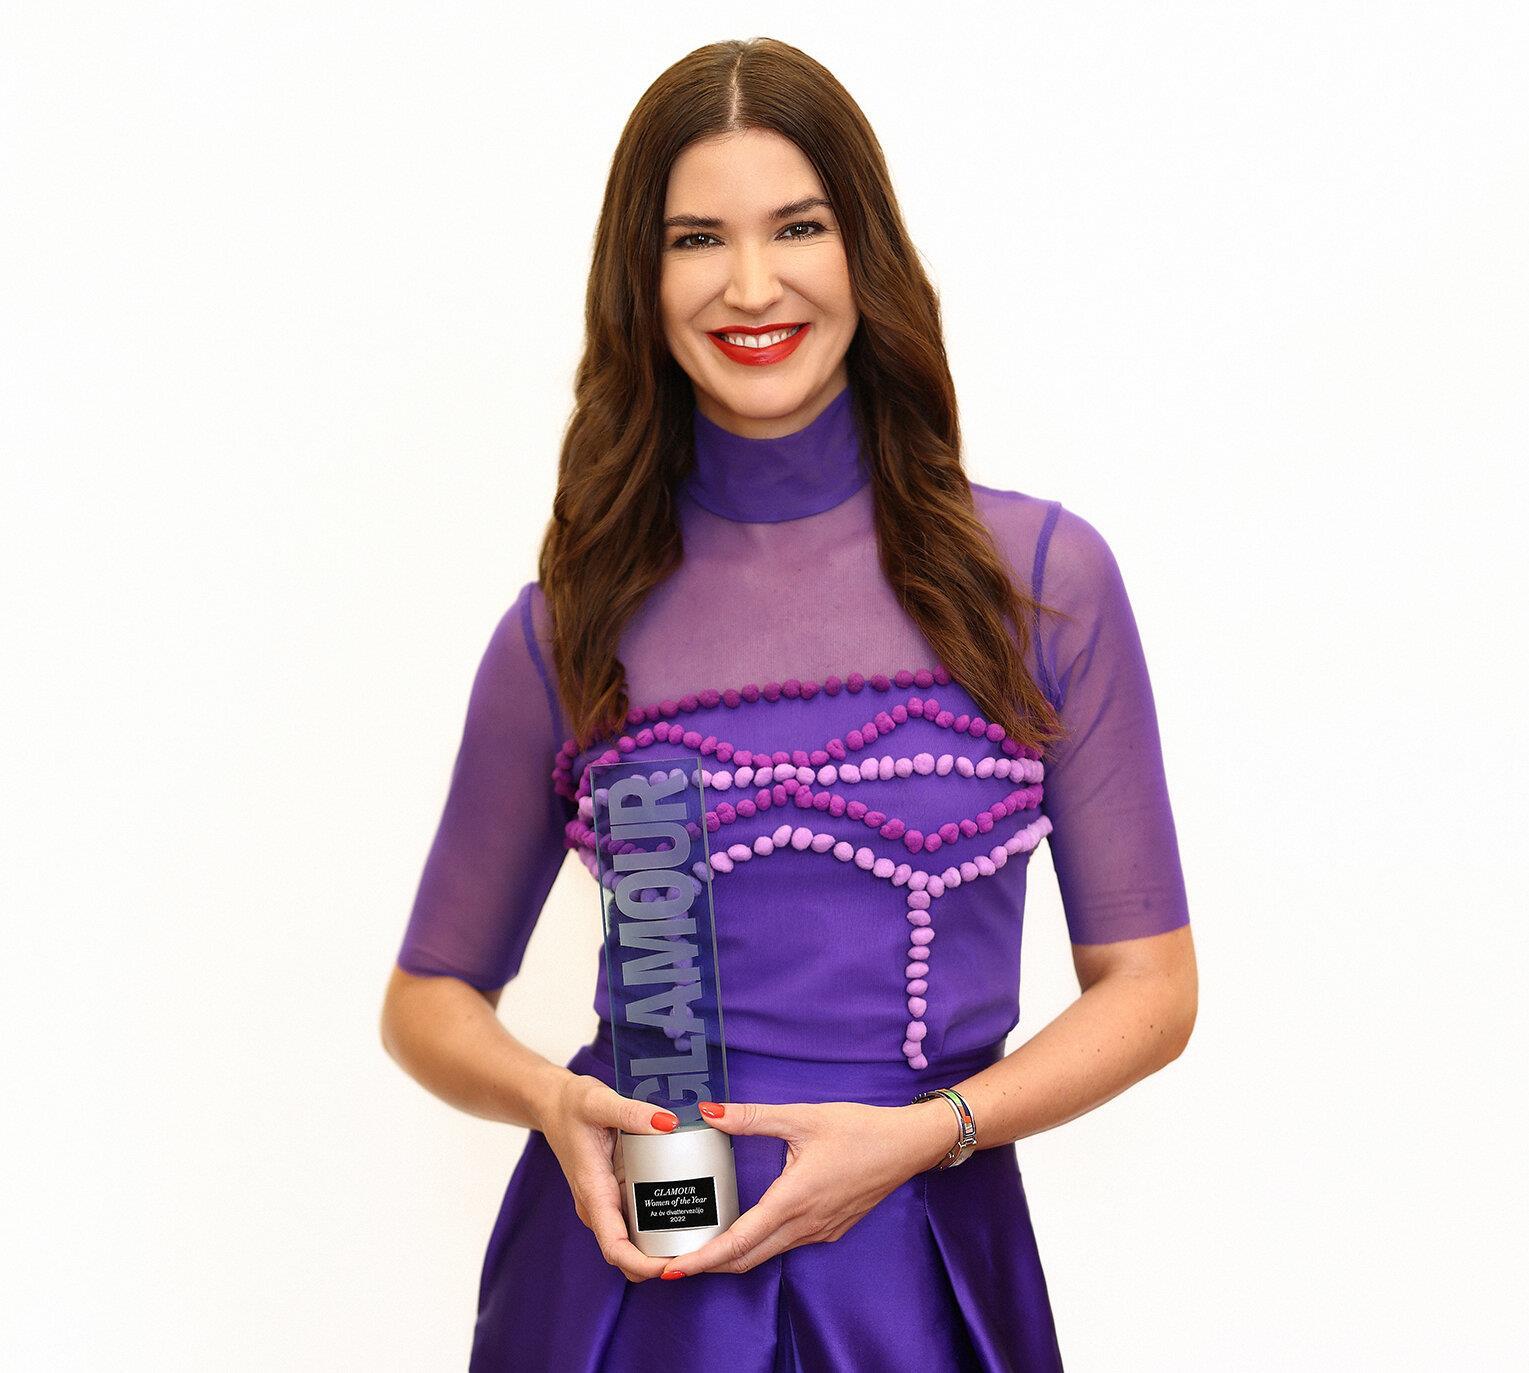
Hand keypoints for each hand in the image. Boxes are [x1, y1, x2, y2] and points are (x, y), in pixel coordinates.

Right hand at [537, 1072, 682, 1282]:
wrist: (554, 1103)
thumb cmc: (571, 1105)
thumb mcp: (599, 1101)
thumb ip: (632, 1112)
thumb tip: (669, 1123)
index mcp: (593, 1193)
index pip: (615, 1248)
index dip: (643, 1265)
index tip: (672, 1267)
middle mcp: (600, 1205)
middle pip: (629, 1254)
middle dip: (661, 1262)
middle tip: (701, 1253)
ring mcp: (608, 1200)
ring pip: (635, 1240)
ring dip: (662, 1246)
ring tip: (701, 1236)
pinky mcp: (616, 1191)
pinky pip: (638, 1218)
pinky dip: (659, 1223)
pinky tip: (686, 1210)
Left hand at [658, 1096, 959, 1278]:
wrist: (908, 1145)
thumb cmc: (859, 1129)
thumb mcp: (802, 1117)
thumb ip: (752, 1117)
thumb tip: (709, 1112)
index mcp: (793, 1200)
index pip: (738, 1242)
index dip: (703, 1258)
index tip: (673, 1268)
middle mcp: (805, 1225)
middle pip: (747, 1258)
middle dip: (708, 1264)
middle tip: (673, 1261)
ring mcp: (819, 1232)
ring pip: (766, 1254)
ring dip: (732, 1256)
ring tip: (700, 1247)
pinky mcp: (830, 1229)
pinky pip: (786, 1245)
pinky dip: (758, 1245)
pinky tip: (745, 1229)